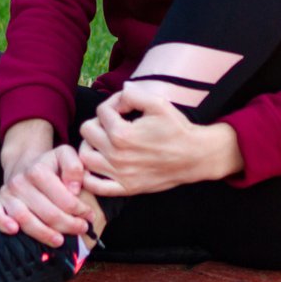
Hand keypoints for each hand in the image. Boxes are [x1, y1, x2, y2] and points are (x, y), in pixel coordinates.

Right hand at [0, 142, 92, 246]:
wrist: (24, 166)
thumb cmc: (49, 165)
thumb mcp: (65, 155)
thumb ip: (74, 167)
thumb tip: (74, 189)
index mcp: (38, 170)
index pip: (63, 198)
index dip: (80, 210)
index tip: (89, 216)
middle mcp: (20, 182)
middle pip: (47, 212)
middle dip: (68, 225)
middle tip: (81, 229)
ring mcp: (7, 194)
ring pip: (25, 219)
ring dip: (44, 233)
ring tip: (60, 241)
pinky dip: (3, 225)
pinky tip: (15, 231)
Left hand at [77, 82, 239, 197]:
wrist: (195, 156)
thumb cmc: (177, 128)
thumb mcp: (158, 103)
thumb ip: (133, 94)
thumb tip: (118, 93)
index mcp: (122, 134)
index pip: (101, 111)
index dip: (113, 103)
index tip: (125, 106)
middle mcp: (116, 156)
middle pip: (86, 131)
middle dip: (98, 122)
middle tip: (113, 122)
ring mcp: (119, 174)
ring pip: (85, 158)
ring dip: (91, 145)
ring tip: (104, 140)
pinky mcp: (125, 188)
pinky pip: (95, 186)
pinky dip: (90, 176)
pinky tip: (100, 164)